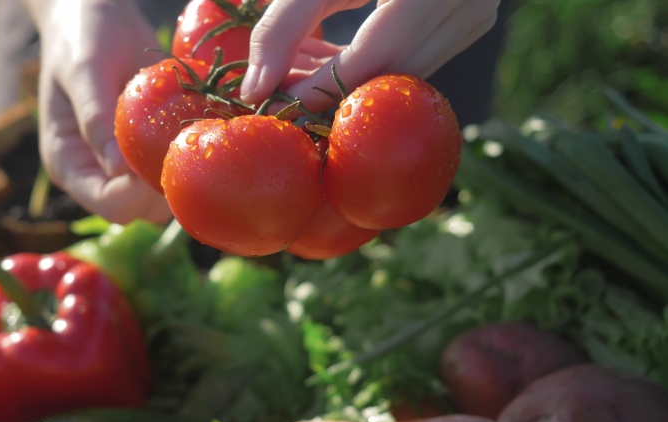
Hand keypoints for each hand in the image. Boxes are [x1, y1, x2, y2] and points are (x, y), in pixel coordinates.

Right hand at [23, 0, 172, 223]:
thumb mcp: (85, 71)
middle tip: (186, 142)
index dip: (141, 193)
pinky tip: (199, 130)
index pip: (110, 206)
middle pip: (140, 212)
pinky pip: (171, 172)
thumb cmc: (82, 35)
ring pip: (161, 200)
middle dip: (166, 187)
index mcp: (68, 164)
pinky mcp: (146, 152)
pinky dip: (189, 159)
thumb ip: (97, 120)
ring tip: (194, 134)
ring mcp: (122, 167)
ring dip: (182, 175)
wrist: (95, 12)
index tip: (162, 155)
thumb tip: (118, 170)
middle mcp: (96, 173)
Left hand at [240, 0, 500, 111]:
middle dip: (325, 89)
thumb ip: (284, 24)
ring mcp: (476, 16)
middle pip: (384, 76)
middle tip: (276, 88)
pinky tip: (325, 53)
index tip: (269, 101)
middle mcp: (467, 4)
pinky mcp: (472, 20)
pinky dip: (366, 64)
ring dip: (343, 78)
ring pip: (398, 75)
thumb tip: (256, 89)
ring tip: (295, 64)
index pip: (367, 60)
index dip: (315, 88)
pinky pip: (412, 61)